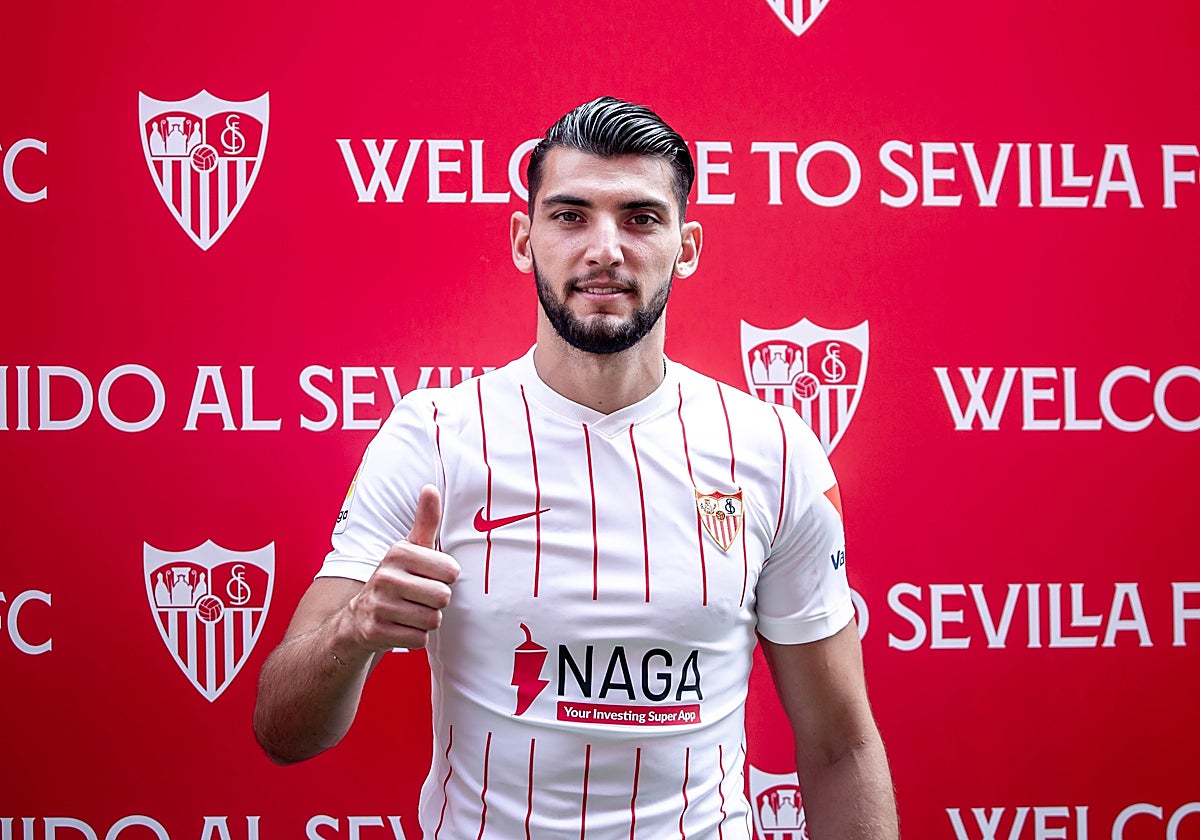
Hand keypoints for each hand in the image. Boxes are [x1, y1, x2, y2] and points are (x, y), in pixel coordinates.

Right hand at [337, 485, 459, 656]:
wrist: (358, 618)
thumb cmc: (396, 578)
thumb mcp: (410, 548)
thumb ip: (425, 521)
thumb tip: (430, 487)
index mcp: (398, 552)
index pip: (452, 572)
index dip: (445, 578)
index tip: (428, 576)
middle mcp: (386, 576)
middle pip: (444, 597)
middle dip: (436, 602)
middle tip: (417, 597)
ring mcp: (379, 605)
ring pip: (433, 620)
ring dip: (426, 620)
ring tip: (409, 611)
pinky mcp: (377, 631)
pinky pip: (420, 639)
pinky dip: (415, 636)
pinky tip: (400, 627)